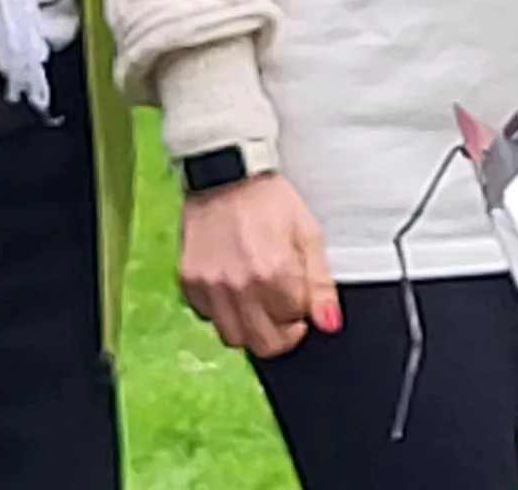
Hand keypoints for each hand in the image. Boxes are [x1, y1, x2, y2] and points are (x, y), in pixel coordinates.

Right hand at [177, 172, 334, 357]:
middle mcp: (239, 284)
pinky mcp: (189, 280)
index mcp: (274, 271)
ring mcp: (210, 285)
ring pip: (233, 338)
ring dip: (250, 328)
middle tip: (282, 310)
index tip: (299, 297)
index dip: (302, 313)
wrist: (224, 173)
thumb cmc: (270, 201)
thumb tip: (329, 323)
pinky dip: (222, 311)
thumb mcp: (307, 233)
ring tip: (257, 300)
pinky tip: (232, 286)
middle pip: (264, 344)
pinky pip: (207, 316)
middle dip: (280, 333)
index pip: (294, 322)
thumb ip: (320, 284)